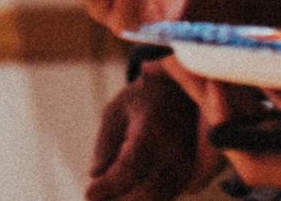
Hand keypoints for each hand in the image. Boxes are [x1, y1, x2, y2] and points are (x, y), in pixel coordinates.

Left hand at [85, 64, 220, 200]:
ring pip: (159, 198)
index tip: (88, 193)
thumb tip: (94, 174)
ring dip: (132, 200)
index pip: (130, 170)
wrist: (181, 92)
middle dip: (118, 200)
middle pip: (147, 193)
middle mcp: (174, 154)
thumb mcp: (115, 111)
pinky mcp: (192, 174)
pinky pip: (168, 194)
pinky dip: (146, 197)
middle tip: (95, 196)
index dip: (109, 187)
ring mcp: (187, 166)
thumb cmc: (142, 99)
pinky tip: (126, 192)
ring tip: (109, 194)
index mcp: (152, 133)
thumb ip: (105, 143)